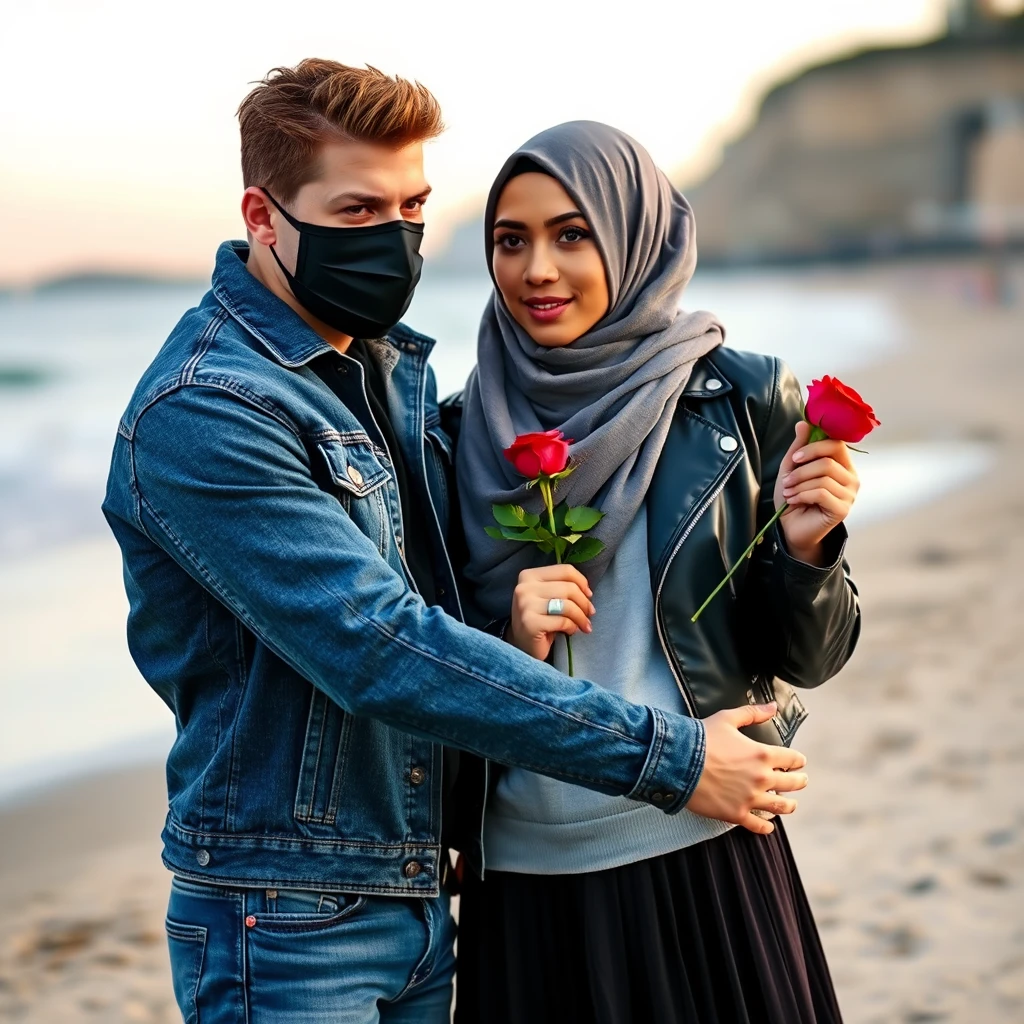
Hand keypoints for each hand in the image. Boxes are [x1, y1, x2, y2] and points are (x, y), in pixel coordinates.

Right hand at [508, 565, 594, 660]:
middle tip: (589, 614)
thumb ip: (562, 586)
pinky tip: (570, 631)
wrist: (521, 646)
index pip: (565, 570)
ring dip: (581, 617)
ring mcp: (525, 605)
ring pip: (567, 605)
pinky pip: (562, 621)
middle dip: (584, 603)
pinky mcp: (530, 623)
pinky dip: (572, 627)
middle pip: (568, 588)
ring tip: (584, 625)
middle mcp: (524, 587)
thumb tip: (587, 591)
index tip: (588, 595)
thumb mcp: (548, 596)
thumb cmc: (540, 619)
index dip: (582, 582)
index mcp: (529, 575)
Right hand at [687, 703, 807, 834]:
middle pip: (791, 783)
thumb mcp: (727, 718)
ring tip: (791, 805)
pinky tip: (769, 828)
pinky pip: (758, 825)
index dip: (797, 760)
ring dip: (789, 806)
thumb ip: (752, 713)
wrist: (679, 762)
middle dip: (799, 781)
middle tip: (801, 780)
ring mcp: (750, 798)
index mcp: (762, 754)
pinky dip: (766, 828)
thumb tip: (773, 707)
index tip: (799, 761)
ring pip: (780, 806)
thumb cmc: (702, 738)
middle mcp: (761, 778)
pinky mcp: (736, 813)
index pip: (791, 758)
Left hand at [774, 421, 859, 562]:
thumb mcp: (792, 469)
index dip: (814, 447)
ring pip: (823, 477)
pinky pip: (822, 493)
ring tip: (789, 492)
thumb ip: (799, 447)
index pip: (837, 444)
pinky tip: (795, 501)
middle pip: (828, 461)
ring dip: (799, 484)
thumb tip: (803, 422)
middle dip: (801, 469)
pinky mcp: (843, 509)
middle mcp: (851, 478)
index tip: (796, 457)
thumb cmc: (794, 498)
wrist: (791, 528)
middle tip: (787, 480)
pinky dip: (802, 494)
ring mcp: (850, 494)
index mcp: (842, 465)